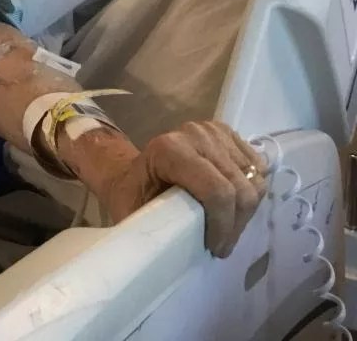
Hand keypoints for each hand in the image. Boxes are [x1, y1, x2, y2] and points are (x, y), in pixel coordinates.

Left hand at [97, 121, 267, 257]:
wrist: (131, 171)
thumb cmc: (132, 196)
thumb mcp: (134, 214)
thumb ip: (156, 229)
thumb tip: (173, 258)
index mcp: (169, 150)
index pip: (217, 192)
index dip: (223, 226)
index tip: (215, 248)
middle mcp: (195, 134)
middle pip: (240, 187)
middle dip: (236, 224)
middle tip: (223, 245)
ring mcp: (213, 131)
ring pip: (253, 179)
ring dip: (245, 211)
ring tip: (226, 228)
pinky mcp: (227, 133)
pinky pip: (258, 168)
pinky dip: (251, 191)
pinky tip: (232, 206)